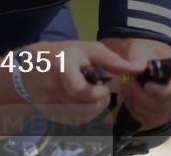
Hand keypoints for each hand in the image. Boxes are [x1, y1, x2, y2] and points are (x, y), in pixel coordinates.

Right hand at [22, 41, 144, 125]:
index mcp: (62, 66)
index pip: (80, 90)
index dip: (96, 94)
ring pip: (81, 117)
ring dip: (92, 108)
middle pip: (84, 107)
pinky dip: (83, 114)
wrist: (30, 66)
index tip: (103, 87)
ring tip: (90, 93)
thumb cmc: (64, 54)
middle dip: (99, 101)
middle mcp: (52, 87)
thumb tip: (140, 68)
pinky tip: (80, 101)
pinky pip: (74, 121)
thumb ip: (113, 61)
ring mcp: (49, 103)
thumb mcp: (87, 49)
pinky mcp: (50, 115)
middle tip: (99, 89)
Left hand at [101, 38, 170, 130]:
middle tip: (128, 82)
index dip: (161, 91)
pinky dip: (134, 109)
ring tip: (127, 86)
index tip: (146, 85)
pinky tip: (130, 96)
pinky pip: (146, 120)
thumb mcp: (142, 49)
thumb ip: (139, 59)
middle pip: (163, 105)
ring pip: (153, 115)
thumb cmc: (146, 52)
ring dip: (135, 102)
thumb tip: (136, 68)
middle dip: (140, 96)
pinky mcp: (161, 116)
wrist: (141, 59)